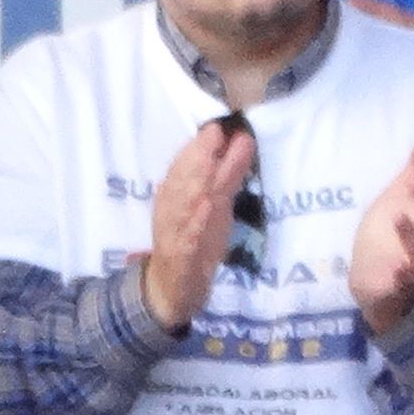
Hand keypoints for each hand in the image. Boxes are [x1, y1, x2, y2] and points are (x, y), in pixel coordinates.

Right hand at [138, 117, 258, 332]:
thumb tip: (240, 144)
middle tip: (215, 132)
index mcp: (177, 197)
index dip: (199, 147)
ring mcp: (176, 232)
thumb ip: (225, 179)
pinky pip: (189, 237)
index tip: (218, 127)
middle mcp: (174, 210)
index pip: (185, 168)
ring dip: (195, 180)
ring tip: (209, 161)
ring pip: (184, 203)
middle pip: (184, 179)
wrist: (174, 287)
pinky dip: (196, 222)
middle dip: (199, 155)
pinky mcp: (182, 256)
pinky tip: (206, 206)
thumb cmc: (194, 241)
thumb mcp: (213, 207)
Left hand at [349, 143, 413, 338]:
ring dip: (412, 236)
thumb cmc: (390, 233)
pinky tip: (395, 267)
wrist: (374, 275)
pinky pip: (405, 280)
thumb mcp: (399, 199)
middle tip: (412, 188)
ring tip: (398, 220)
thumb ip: (413, 174)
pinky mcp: (398, 281)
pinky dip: (402, 274)